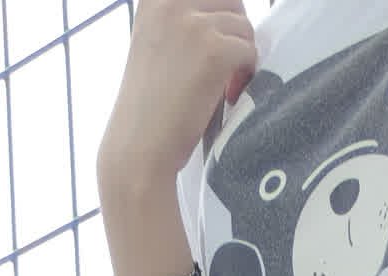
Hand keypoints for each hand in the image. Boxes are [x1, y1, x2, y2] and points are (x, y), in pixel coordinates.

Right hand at [98, 0, 258, 192]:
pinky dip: (246, 75)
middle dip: (234, 35)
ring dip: (241, 58)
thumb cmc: (150, 108)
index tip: (214, 49)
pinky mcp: (214, 50)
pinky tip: (229, 96)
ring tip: (225, 87)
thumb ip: (184, 25)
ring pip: (244, 27)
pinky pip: (248, 51)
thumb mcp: (158, 45)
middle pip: (231, 2)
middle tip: (225, 71)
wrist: (139, 149)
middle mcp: (171, 1)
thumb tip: (228, 18)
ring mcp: (193, 24)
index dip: (218, 18)